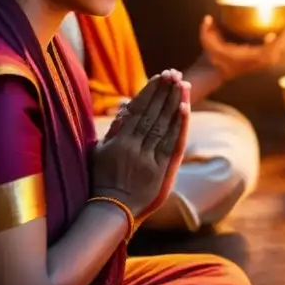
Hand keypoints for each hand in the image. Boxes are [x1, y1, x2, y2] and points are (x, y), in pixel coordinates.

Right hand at [92, 70, 189, 218]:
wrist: (111, 211)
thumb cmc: (103, 180)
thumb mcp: (100, 153)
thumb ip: (114, 131)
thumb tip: (126, 108)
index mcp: (119, 141)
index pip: (138, 110)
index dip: (150, 91)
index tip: (159, 76)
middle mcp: (134, 147)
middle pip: (153, 113)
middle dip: (164, 92)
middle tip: (174, 73)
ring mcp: (148, 158)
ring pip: (164, 125)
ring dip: (174, 102)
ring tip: (182, 84)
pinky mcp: (161, 169)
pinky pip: (172, 142)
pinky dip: (179, 125)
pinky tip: (184, 108)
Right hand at [199, 14, 284, 81]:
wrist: (219, 72)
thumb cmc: (217, 58)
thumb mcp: (208, 45)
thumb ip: (205, 32)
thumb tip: (207, 18)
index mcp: (254, 56)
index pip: (275, 45)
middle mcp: (262, 60)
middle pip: (283, 46)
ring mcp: (264, 61)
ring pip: (281, 48)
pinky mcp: (263, 60)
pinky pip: (276, 49)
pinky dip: (280, 40)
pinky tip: (280, 32)